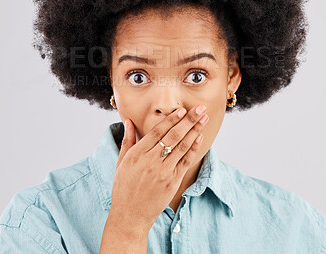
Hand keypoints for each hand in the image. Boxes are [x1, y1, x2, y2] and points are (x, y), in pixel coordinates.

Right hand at [109, 104, 208, 230]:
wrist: (130, 216)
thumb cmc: (123, 188)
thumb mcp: (121, 162)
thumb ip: (127, 140)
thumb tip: (128, 121)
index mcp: (137, 154)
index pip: (157, 132)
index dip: (171, 120)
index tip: (181, 110)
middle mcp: (151, 161)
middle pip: (173, 136)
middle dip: (188, 120)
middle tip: (200, 108)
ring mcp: (163, 172)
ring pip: (182, 146)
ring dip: (195, 131)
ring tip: (204, 118)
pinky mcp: (172, 182)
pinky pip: (185, 161)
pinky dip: (193, 148)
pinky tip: (199, 138)